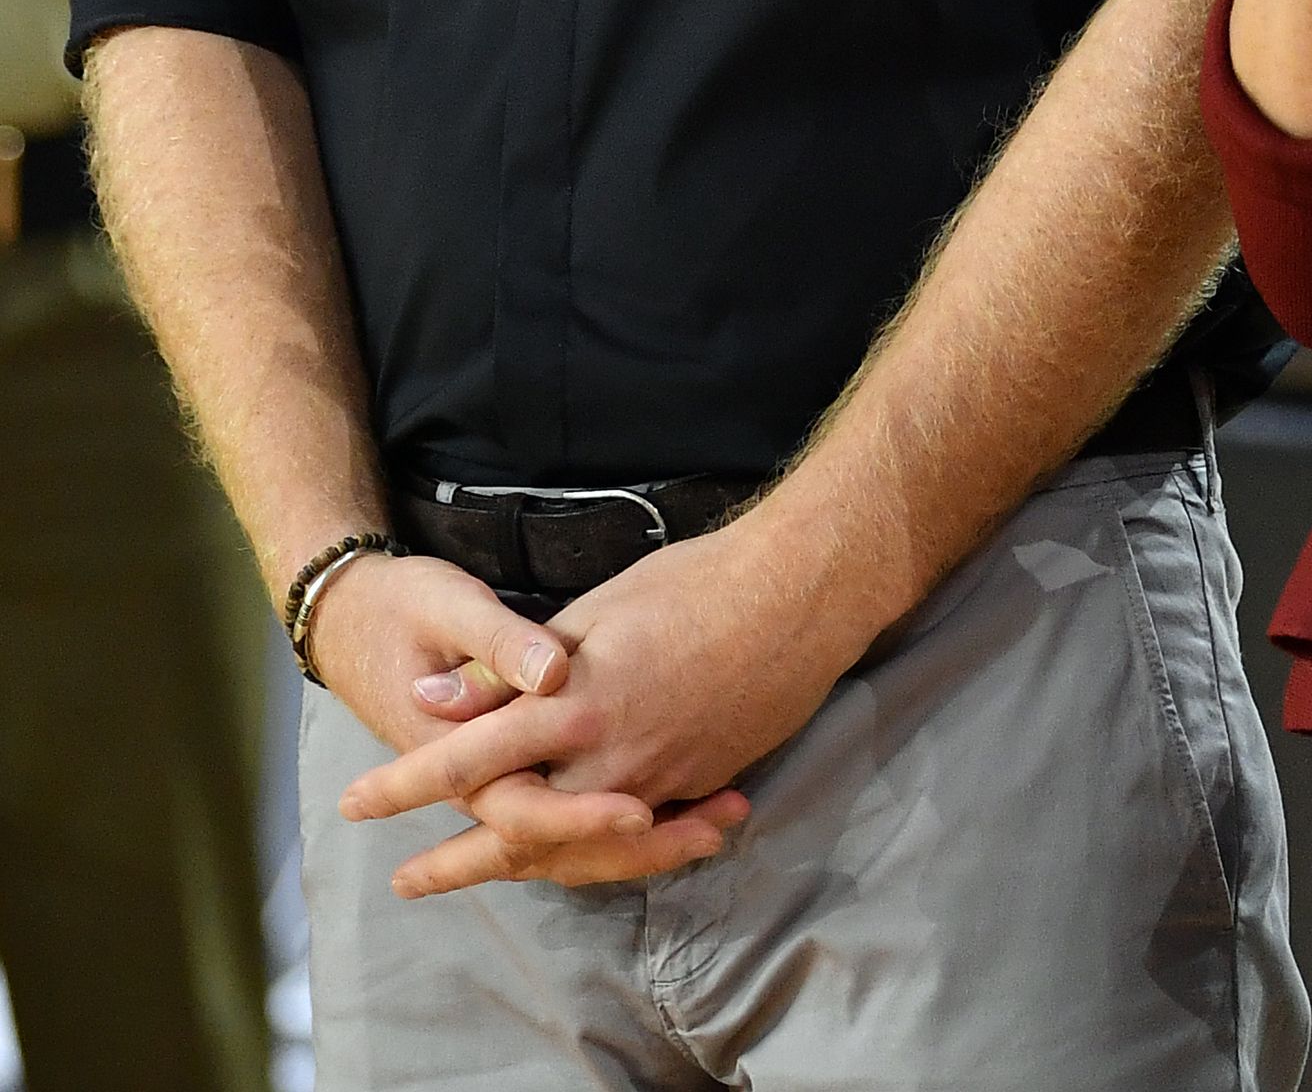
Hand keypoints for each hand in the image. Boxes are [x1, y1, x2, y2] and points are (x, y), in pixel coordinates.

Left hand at [336, 522, 848, 897]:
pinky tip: (579, 857)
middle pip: (516, 832)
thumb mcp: (595, 609)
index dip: (408, 784)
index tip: (357, 803)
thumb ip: (513, 665)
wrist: (800, 596)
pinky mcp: (698, 783)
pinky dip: (599, 855)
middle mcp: (611, 758)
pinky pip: (634, 839)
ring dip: (523, 867)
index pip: (471, 758)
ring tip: (481, 878)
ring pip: (575, 848)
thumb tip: (434, 701)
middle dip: (457, 862)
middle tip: (406, 882)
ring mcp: (659, 779)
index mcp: (576, 705)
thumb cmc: (694, 583)